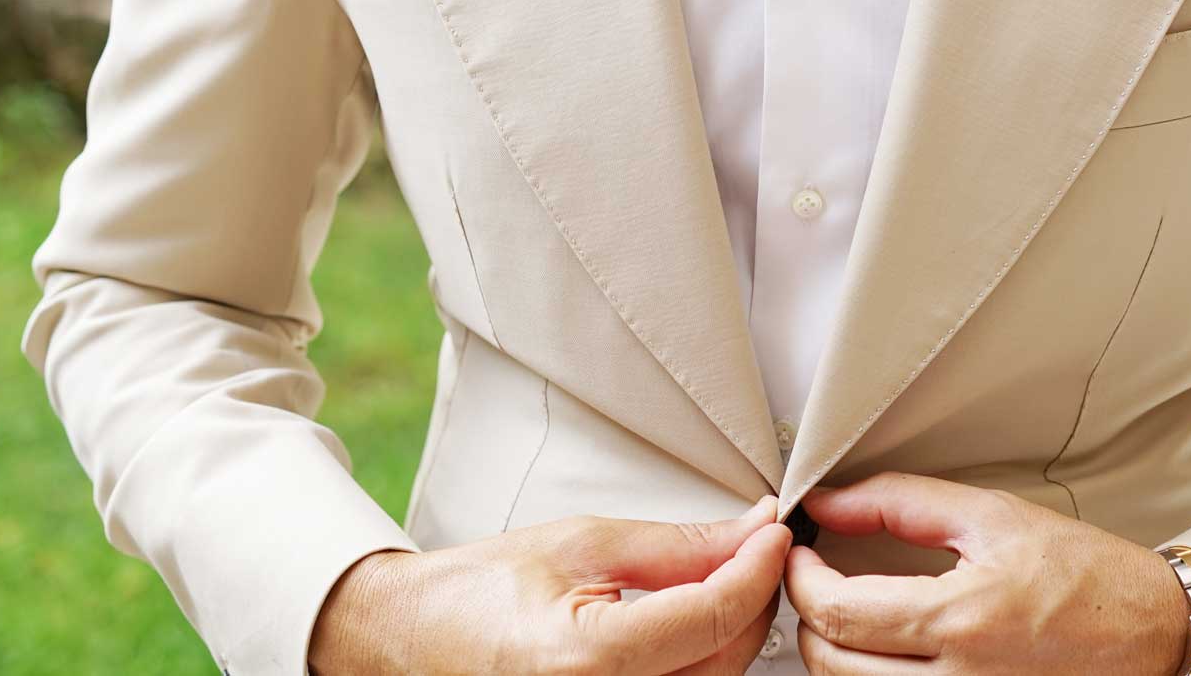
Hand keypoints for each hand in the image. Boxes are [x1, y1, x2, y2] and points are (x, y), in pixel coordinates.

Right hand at [310, 494, 792, 674]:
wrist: (414, 639)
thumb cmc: (479, 594)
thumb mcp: (582, 544)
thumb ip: (677, 545)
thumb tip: (752, 531)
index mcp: (588, 661)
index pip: (716, 614)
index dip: (760, 565)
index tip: (775, 530)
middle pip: (728, 656)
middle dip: (749, 596)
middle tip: (750, 545)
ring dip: (730, 630)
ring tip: (714, 579)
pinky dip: (701, 659)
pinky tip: (690, 625)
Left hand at [784, 473, 1190, 673]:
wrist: (1154, 636)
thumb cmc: (1086, 575)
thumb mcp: (992, 516)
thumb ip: (900, 502)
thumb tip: (830, 502)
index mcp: (960, 619)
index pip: (835, 611)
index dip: (799, 578)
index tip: (800, 553)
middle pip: (831, 663)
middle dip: (808, 617)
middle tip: (816, 579)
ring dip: (834, 652)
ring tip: (850, 613)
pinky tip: (884, 649)